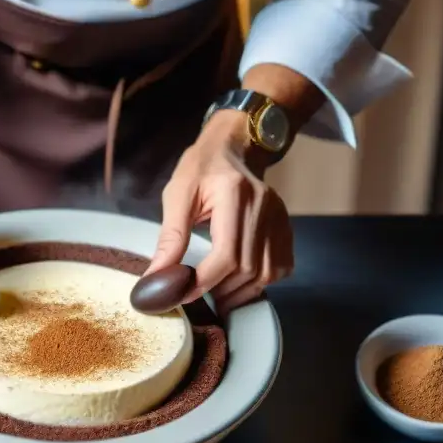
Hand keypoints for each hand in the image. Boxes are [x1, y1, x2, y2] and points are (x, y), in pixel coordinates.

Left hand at [148, 111, 293, 314]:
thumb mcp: (177, 194)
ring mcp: (280, 218)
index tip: (182, 293)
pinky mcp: (286, 227)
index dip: (204, 281)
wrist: (235, 147)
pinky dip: (260, 283)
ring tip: (215, 294)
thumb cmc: (202, 167)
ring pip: (265, 274)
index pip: (226, 253)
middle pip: (247, 268)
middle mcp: (264, 207)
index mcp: (234, 194)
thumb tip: (156, 277)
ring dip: (239, 292)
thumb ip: (170, 236)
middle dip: (219, 290)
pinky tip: (238, 282)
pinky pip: (280, 268)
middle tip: (195, 296)